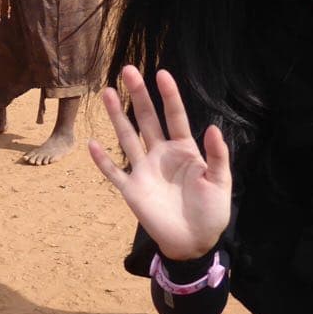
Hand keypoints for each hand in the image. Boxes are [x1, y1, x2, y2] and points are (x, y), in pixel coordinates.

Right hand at [89, 66, 231, 260]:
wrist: (194, 243)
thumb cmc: (211, 212)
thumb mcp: (220, 182)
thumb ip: (217, 155)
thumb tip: (213, 127)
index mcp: (183, 150)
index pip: (175, 116)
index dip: (169, 96)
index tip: (162, 73)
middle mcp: (161, 154)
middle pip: (147, 119)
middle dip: (138, 95)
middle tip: (128, 70)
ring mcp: (144, 170)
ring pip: (127, 137)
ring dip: (117, 116)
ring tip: (108, 92)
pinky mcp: (132, 190)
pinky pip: (114, 172)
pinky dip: (103, 160)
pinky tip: (92, 144)